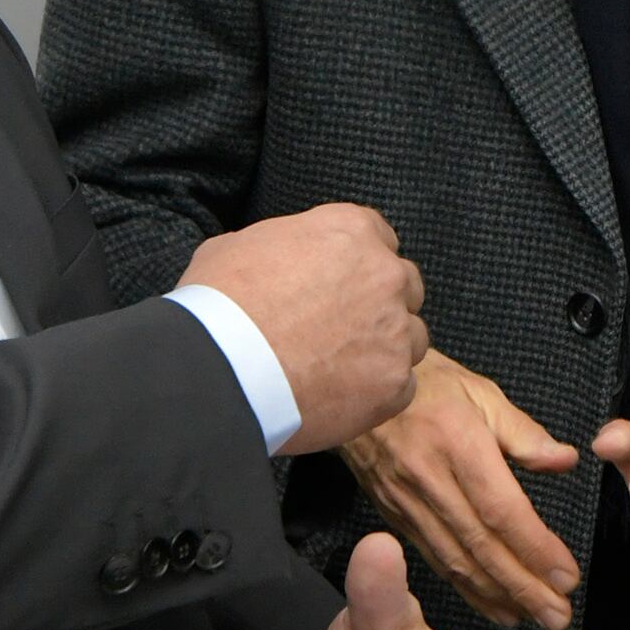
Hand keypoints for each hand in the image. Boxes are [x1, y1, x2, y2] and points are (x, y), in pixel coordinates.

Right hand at [177, 205, 425, 454]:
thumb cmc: (219, 305)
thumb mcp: (235, 248)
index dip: (359, 263)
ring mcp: (395, 331)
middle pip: (404, 287)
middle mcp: (384, 275)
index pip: (378, 237)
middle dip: (381, 304)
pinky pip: (400, 387)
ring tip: (340, 369)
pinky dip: (376, 393)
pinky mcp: (394, 383)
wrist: (222, 369)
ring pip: (411, 338)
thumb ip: (276, 248)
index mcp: (350, 231)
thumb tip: (271, 261)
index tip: (341, 284)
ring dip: (385, 349)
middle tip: (343, 329)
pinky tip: (340, 398)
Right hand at [339, 351, 582, 629]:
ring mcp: (408, 502)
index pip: (501, 509)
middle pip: (481, 545)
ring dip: (496, 595)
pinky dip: (465, 587)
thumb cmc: (422, 384)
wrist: (353, 387)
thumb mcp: (479, 391)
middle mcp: (430, 480)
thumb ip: (522, 432)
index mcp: (457, 443)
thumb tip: (563, 460)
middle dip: (523, 586)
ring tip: (532, 617)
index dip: (534, 548)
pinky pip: (434, 558)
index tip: (566, 575)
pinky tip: (490, 603)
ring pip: (455, 560)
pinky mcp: (395, 515)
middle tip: (557, 615)